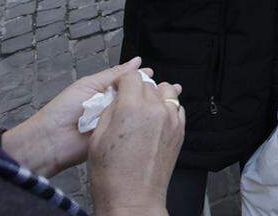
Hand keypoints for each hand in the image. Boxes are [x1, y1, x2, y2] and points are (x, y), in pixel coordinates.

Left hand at [2, 57, 153, 177]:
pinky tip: (157, 119)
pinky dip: (140, 125)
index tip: (157, 76)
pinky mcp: (115, 139)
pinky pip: (129, 129)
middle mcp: (112, 107)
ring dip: (149, 109)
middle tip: (171, 89)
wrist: (51, 140)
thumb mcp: (90, 85)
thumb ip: (114, 75)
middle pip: (135, 98)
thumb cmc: (65, 109)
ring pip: (135, 113)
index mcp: (105, 92)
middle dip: (151, 94)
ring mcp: (115, 124)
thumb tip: (138, 61)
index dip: (143, 80)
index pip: (129, 84)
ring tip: (167, 103)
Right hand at [88, 70, 184, 215]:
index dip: (122, 81)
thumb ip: (109, 110)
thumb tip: (117, 98)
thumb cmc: (111, 175)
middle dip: (136, 89)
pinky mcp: (180, 131)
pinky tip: (156, 118)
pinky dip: (167, 108)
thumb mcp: (98, 137)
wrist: (134, 200)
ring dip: (155, 95)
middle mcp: (155, 110)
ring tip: (144, 108)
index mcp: (131, 108)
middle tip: (127, 103)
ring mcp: (171, 120)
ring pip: (167, 91)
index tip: (118, 88)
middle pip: (148, 84)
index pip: (131, 76)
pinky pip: (177, 108)